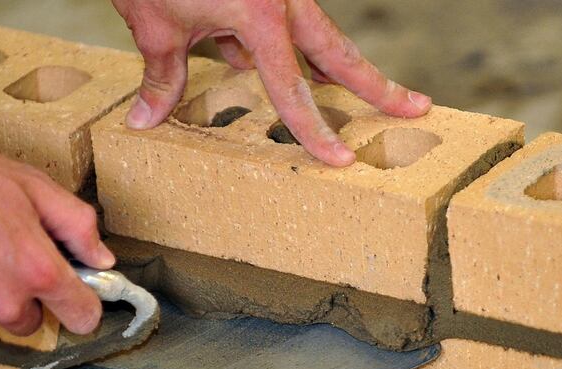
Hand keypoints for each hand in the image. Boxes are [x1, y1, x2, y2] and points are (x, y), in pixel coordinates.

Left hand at [112, 0, 431, 166]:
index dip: (314, 130)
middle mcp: (281, 0)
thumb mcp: (153, 25)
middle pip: (339, 52)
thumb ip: (161, 76)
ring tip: (372, 95)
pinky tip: (270, 65)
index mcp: (260, 15)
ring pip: (317, 38)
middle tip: (417, 107)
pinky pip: (281, 26)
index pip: (292, 88)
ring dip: (336, 69)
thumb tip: (145, 119)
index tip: (341, 158)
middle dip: (377, 85)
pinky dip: (284, 48)